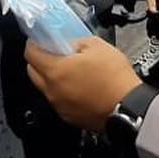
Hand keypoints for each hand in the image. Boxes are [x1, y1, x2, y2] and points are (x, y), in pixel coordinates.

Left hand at [25, 37, 143, 131]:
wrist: (128, 106)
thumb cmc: (114, 78)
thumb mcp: (97, 45)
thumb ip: (77, 41)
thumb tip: (70, 43)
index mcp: (55, 70)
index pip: (30, 54)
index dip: (34, 43)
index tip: (41, 40)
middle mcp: (52, 90)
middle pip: (33, 72)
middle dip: (40, 60)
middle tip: (54, 53)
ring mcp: (59, 106)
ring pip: (46, 88)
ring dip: (52, 77)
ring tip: (71, 70)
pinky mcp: (69, 117)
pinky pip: (59, 101)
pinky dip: (64, 92)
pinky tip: (80, 86)